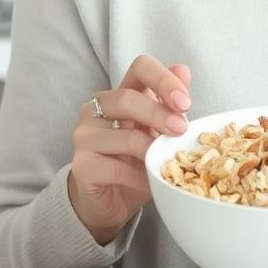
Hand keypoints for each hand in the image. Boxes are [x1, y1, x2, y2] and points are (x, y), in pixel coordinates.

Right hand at [68, 54, 191, 244]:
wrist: (111, 199)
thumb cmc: (136, 160)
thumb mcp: (158, 131)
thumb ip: (169, 103)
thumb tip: (183, 70)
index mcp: (121, 94)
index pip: (140, 68)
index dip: (164, 80)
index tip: (185, 102)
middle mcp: (97, 109)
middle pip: (127, 98)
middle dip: (159, 113)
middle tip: (181, 130)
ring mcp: (85, 136)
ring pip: (124, 136)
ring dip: (152, 150)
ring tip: (167, 162)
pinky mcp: (82, 165)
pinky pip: (118, 168)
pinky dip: (141, 177)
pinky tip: (152, 182)